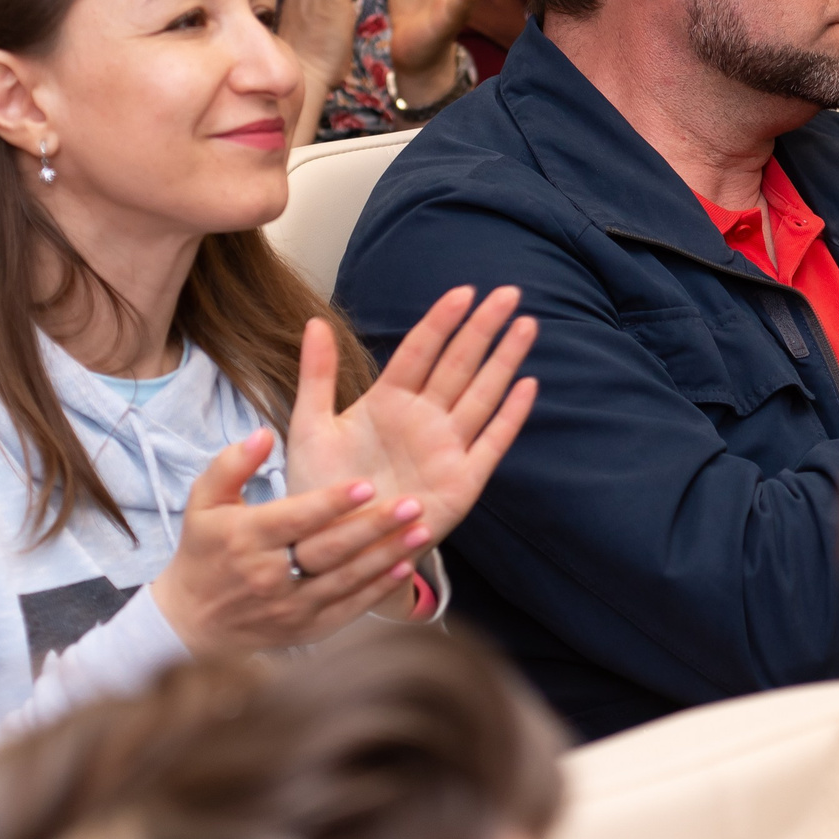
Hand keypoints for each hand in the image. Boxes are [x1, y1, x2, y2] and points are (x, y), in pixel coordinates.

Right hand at [147, 431, 429, 656]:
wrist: (192, 622)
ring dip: (387, 556)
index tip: (367, 484)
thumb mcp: (203, 502)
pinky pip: (349, 608)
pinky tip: (405, 565)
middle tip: (413, 504)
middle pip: (329, 550)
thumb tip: (263, 433)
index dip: (332, 503)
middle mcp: (270, 576)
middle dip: (374, 527)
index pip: (297, 519)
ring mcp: (290, 607)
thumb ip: (231, 464)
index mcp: (247, 539)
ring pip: (346, 580)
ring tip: (422, 530)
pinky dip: (378, 588)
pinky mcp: (307, 629)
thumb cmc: (204, 551)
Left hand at [283, 289, 538, 540]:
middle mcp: (423, 419)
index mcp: (388, 401)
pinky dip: (510, 416)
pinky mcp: (462, 482)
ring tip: (526, 325)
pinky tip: (527, 386)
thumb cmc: (321, 487)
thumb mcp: (310, 426)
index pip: (420, 351)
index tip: (463, 291)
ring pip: (482, 394)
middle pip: (459, 364)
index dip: (442, 322)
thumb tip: (314, 321)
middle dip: (484, 328)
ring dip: (504, 361)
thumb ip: (317, 375)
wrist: (332, 547)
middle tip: (508, 293)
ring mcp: (445, 448)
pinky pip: (491, 443)